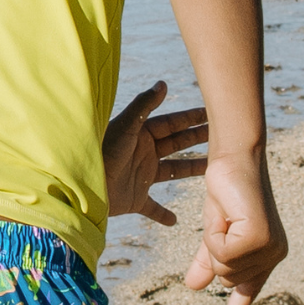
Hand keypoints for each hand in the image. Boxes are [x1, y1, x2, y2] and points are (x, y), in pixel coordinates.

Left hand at [104, 81, 208, 226]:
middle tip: (222, 136)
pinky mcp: (135, 200)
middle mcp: (143, 154)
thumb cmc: (101, 152)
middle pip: (177, 145)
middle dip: (197, 140)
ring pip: (172, 172)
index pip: (172, 124)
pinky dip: (163, 214)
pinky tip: (175, 221)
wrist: (81, 185)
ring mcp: (140, 177)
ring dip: (190, 170)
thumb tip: (162, 83)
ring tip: (212, 171)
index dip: (192, 119)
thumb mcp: (124, 127)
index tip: (212, 113)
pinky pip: (152, 207)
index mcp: (141, 135)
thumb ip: (143, 106)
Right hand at [184, 150, 288, 304]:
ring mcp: (270, 248)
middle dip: (212, 251)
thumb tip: (193, 287)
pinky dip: (213, 235)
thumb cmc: (225, 193)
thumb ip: (206, 260)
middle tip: (221, 221)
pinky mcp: (259, 238)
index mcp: (267, 255)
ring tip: (225, 216)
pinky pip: (221, 254)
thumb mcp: (212, 232)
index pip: (247, 291)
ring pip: (223, 267)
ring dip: (212, 241)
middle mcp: (274, 254)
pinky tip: (225, 215)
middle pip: (226, 278)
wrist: (232, 161)